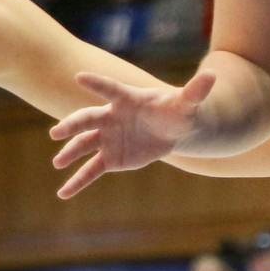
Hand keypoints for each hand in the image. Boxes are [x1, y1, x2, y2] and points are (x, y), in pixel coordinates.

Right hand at [49, 71, 218, 198]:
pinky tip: (63, 194)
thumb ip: (195, 91)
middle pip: (88, 119)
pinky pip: (90, 171)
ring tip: (57, 162)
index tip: (78, 76)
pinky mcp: (110, 159)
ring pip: (85, 145)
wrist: (173, 130)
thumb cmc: (178, 111)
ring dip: (70, 153)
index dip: (96, 83)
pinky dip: (77, 182)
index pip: (110, 89)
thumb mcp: (188, 102)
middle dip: (72, 125)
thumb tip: (213, 77)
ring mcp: (108, 138)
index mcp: (127, 99)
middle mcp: (111, 117)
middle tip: (56, 132)